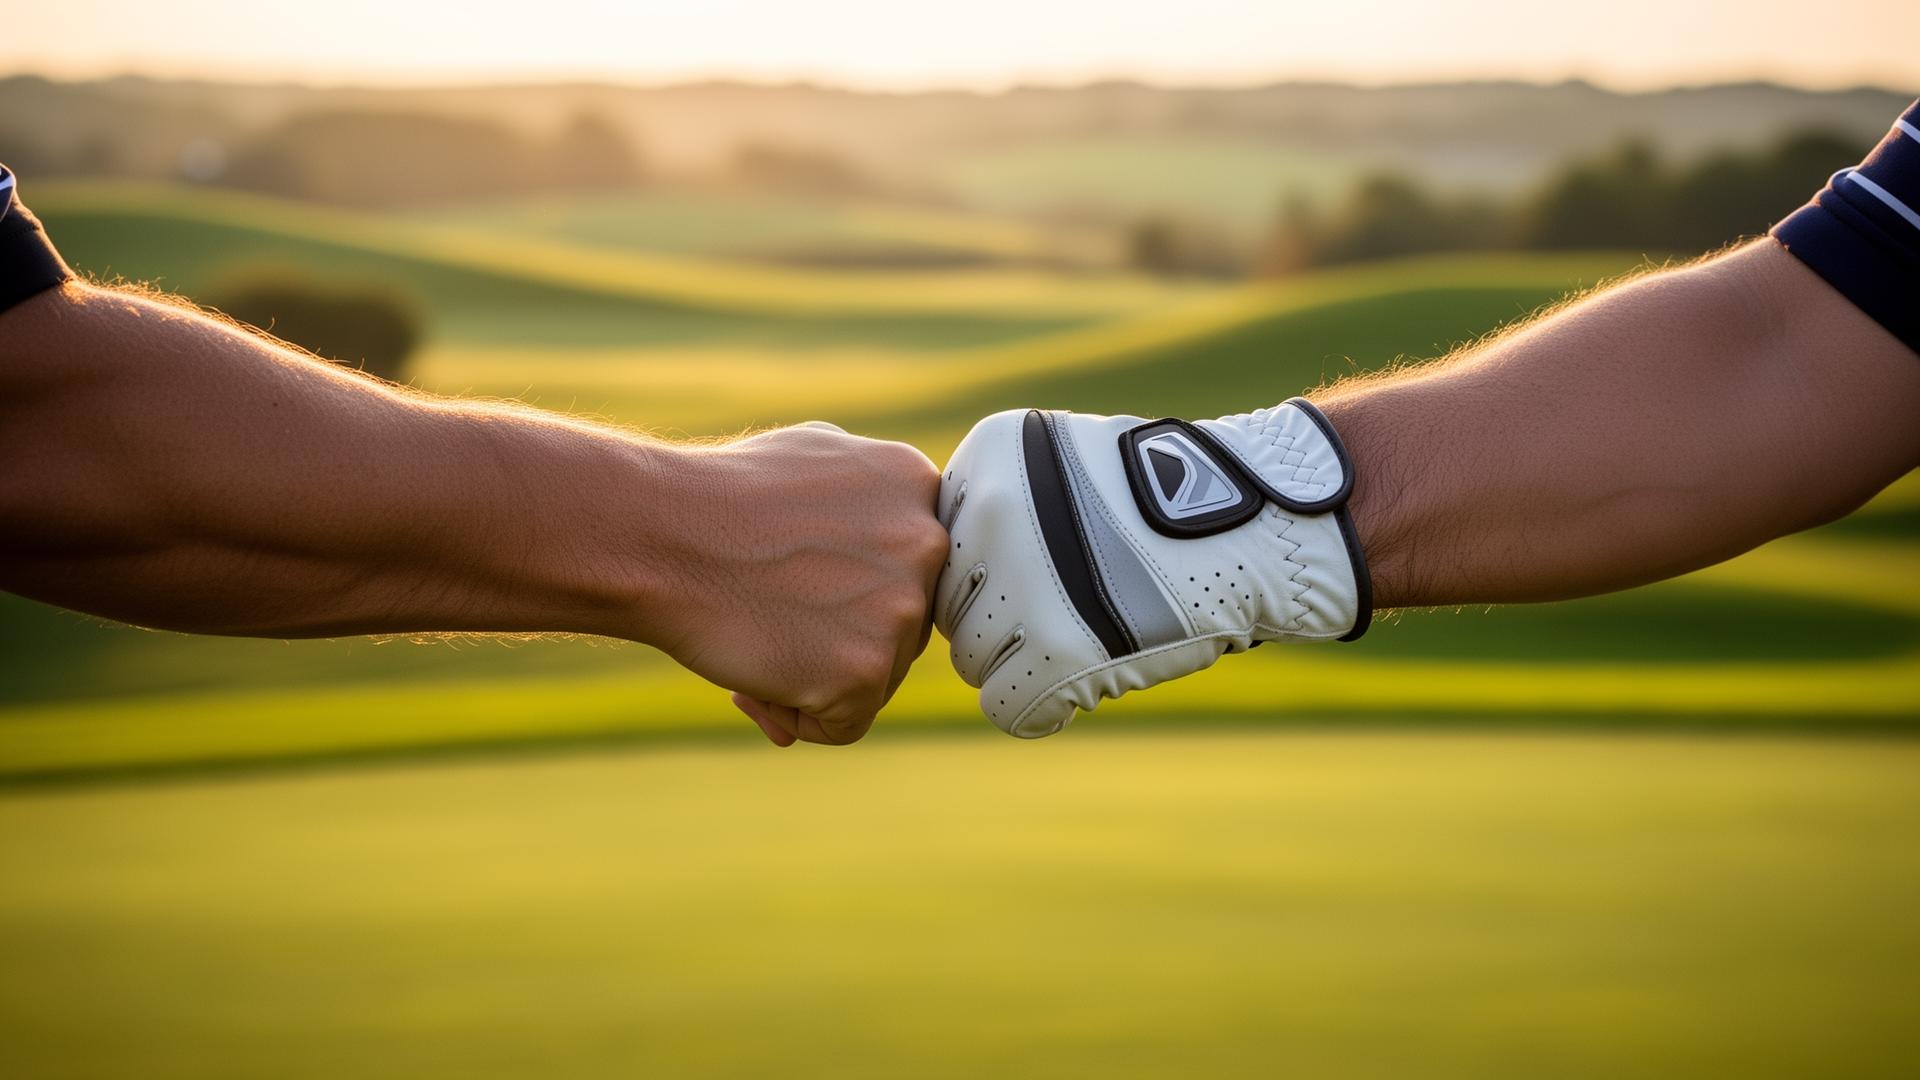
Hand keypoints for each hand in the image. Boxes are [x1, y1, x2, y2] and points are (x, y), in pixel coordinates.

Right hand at [653, 422, 945, 745]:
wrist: (659, 535)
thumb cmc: (717, 496)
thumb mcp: (814, 458)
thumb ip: (868, 496)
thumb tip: (890, 547)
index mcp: (915, 486)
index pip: (909, 566)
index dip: (853, 587)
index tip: (804, 582)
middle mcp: (925, 545)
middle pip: (901, 625)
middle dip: (838, 635)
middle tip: (769, 613)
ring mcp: (900, 610)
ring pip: (876, 678)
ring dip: (815, 677)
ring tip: (754, 637)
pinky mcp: (866, 671)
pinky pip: (842, 724)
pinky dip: (796, 717)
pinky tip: (753, 678)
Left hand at [932, 400, 1370, 736]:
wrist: (1257, 524)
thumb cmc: (1164, 504)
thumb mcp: (1063, 469)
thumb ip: (996, 510)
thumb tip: (928, 583)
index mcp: (989, 457)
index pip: (944, 547)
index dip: (989, 573)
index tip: (1039, 572)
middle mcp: (994, 514)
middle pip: (950, 604)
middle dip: (999, 620)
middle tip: (1065, 613)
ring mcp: (1023, 582)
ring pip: (971, 659)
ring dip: (1020, 662)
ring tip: (1084, 639)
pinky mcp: (1058, 650)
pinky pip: (1004, 706)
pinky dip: (1039, 707)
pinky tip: (1076, 684)